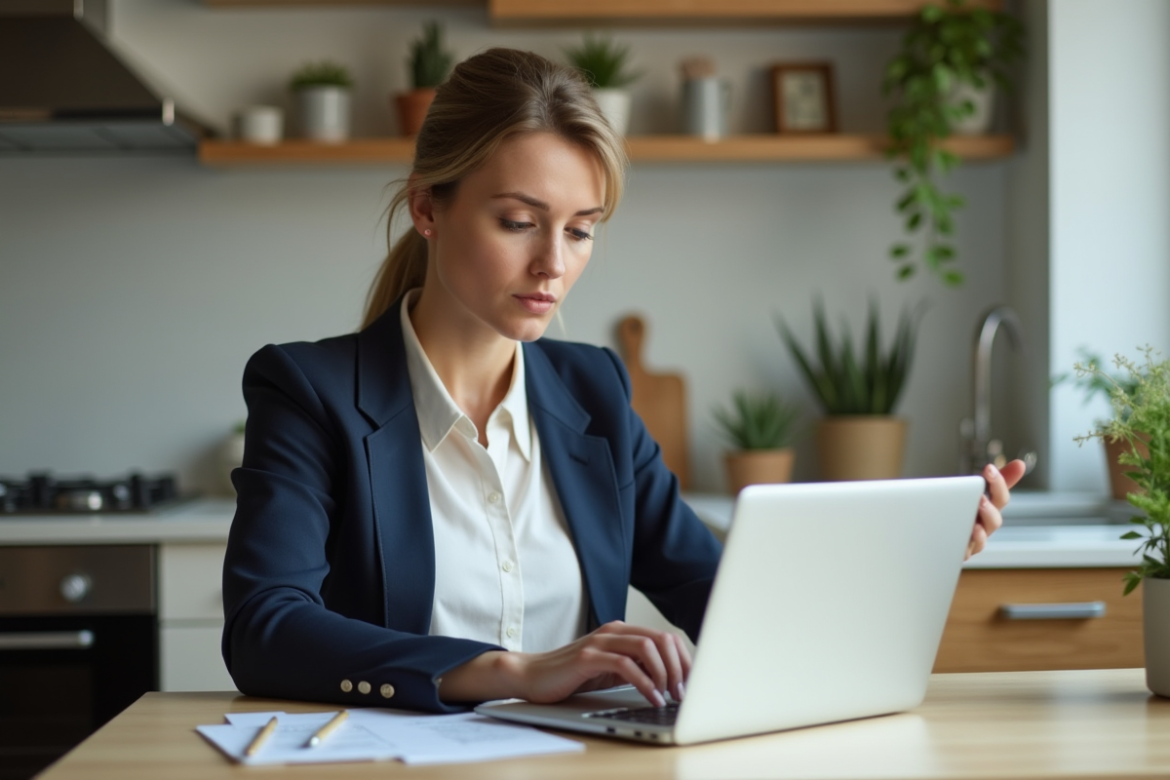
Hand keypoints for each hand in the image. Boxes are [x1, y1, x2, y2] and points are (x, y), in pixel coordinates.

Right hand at [438, 621, 689, 707]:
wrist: (532, 675)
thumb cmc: (572, 675)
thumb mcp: (611, 670)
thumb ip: (636, 667)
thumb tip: (671, 680)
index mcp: (622, 631)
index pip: (665, 637)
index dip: (683, 659)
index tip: (691, 683)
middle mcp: (614, 631)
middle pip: (661, 638)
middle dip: (679, 666)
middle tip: (684, 692)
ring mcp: (600, 641)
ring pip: (647, 647)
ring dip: (665, 674)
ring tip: (669, 696)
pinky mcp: (588, 657)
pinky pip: (626, 665)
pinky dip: (645, 683)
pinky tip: (651, 697)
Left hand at [966, 459, 1026, 559]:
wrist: (934, 535)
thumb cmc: (959, 513)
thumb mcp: (972, 493)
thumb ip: (991, 480)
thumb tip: (1020, 464)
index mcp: (988, 511)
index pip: (1001, 498)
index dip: (998, 484)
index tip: (989, 469)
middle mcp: (983, 528)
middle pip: (994, 521)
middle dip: (990, 509)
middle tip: (981, 499)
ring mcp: (971, 543)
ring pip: (981, 541)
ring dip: (980, 531)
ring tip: (973, 524)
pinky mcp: (957, 554)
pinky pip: (963, 554)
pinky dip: (964, 548)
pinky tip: (959, 539)